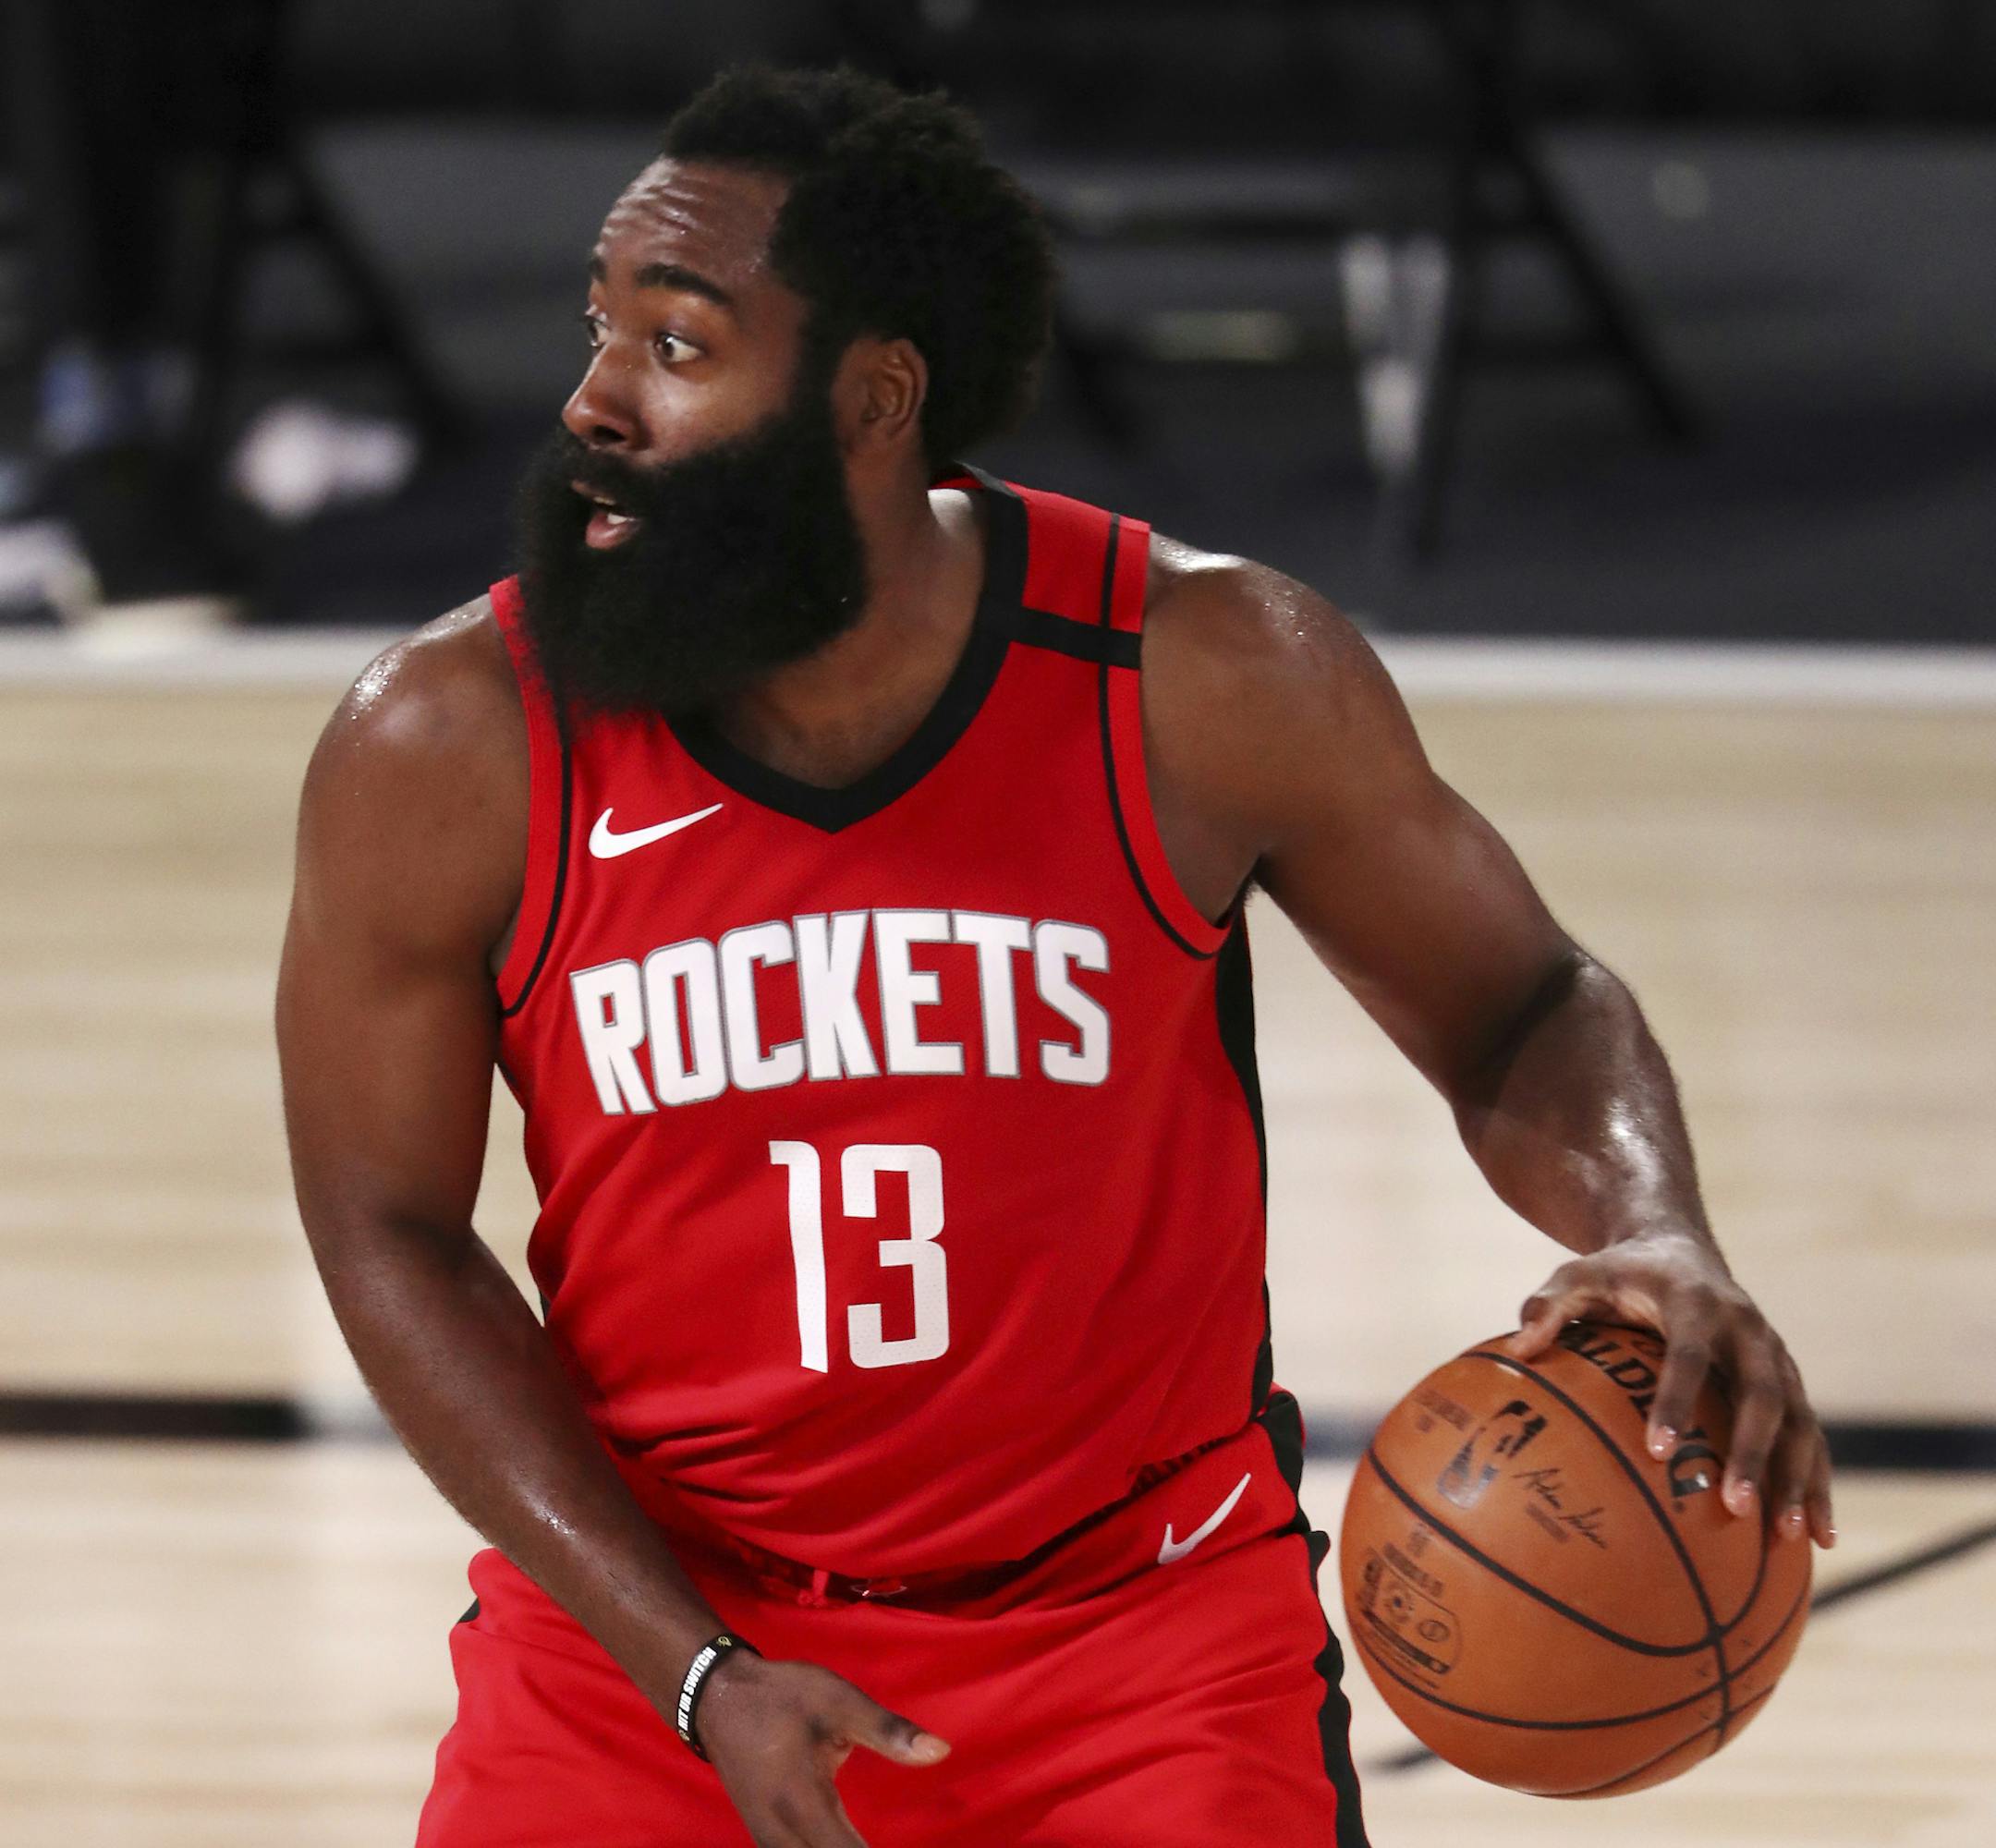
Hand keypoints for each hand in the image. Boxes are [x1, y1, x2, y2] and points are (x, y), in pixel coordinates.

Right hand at [692, 1650, 949, 1847]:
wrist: (717, 1697)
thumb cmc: (783, 1696)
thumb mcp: (839, 1702)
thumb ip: (888, 1731)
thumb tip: (942, 1752)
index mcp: (803, 1804)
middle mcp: (782, 1835)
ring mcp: (768, 1840)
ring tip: (869, 1841)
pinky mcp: (765, 1836)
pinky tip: (845, 1844)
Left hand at [1507, 1229, 1835, 1548]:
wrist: (1680, 1250)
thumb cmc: (1620, 1273)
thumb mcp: (1579, 1275)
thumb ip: (1549, 1305)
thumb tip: (1518, 1349)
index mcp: (1696, 1303)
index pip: (1689, 1354)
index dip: (1676, 1399)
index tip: (1657, 1449)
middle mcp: (1749, 1330)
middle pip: (1762, 1395)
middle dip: (1753, 1452)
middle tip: (1733, 1505)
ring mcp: (1777, 1358)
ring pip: (1799, 1422)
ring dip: (1797, 1478)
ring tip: (1791, 1537)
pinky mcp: (1791, 1383)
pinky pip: (1810, 1437)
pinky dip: (1816, 1483)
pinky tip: (1819, 1538)